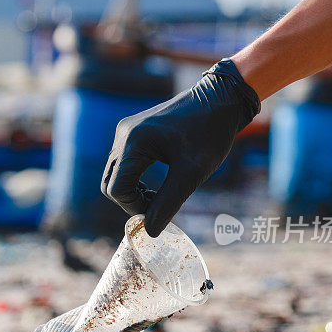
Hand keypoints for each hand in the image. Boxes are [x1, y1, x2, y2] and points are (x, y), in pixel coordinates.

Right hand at [100, 59, 259, 236]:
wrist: (221, 99)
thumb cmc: (210, 132)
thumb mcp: (192, 172)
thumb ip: (168, 203)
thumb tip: (150, 231)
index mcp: (134, 142)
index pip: (117, 189)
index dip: (135, 208)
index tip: (159, 211)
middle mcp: (123, 134)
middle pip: (110, 183)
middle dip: (131, 202)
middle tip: (159, 206)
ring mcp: (126, 132)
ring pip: (115, 175)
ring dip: (133, 192)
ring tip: (160, 196)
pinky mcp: (133, 132)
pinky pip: (123, 164)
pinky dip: (135, 180)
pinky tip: (157, 184)